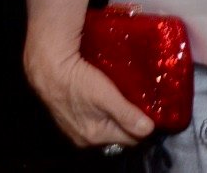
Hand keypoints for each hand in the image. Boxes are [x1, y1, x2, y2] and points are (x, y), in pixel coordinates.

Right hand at [24, 0, 153, 149]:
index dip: (146, 126)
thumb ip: (128, 115)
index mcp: (95, 136)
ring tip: (134, 96)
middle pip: (120, 132)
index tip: (157, 110)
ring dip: (121, 112)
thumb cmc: (78, 82)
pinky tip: (115, 93)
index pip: (131, 139)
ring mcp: (77, 127)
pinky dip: (108, 108)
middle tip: (148, 101)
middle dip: (134, 119)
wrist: (48, 68)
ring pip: (109, 123)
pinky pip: (98, 115)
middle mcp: (85, 137)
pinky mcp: (72, 114)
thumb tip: (149, 130)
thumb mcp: (107, 97)